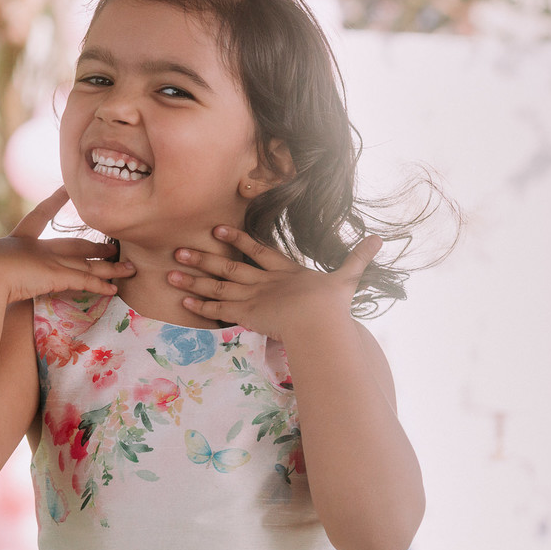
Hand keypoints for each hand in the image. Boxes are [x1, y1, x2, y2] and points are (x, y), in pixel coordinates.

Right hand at [0, 186, 135, 303]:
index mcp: (19, 240)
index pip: (40, 215)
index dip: (54, 201)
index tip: (65, 188)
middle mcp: (40, 248)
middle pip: (75, 244)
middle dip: (95, 245)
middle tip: (114, 244)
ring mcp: (51, 261)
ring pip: (88, 264)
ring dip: (110, 268)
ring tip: (129, 268)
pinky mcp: (58, 275)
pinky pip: (86, 280)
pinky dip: (100, 285)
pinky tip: (115, 288)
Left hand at [166, 225, 381, 340]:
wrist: (318, 320)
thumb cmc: (332, 304)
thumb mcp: (347, 278)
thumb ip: (359, 259)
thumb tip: (379, 238)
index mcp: (285, 271)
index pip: (257, 251)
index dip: (238, 239)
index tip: (218, 229)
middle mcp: (263, 281)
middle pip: (228, 265)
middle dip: (204, 258)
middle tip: (179, 250)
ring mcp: (252, 296)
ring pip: (217, 285)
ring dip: (193, 278)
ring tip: (170, 271)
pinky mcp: (245, 313)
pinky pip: (218, 308)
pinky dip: (200, 304)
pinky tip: (181, 299)